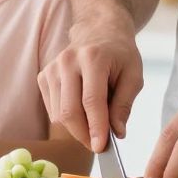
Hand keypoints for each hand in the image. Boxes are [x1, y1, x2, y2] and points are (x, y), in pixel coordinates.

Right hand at [39, 13, 142, 150]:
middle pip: (69, 110)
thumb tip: (117, 133)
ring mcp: (52, 68)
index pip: (91, 100)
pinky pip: (52, 109)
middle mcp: (68, 61)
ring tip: (94, 125)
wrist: (99, 30)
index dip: (96, 127)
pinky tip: (81, 111)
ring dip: (76, 129)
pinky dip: (66, 119)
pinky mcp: (44, 76)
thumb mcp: (133, 75)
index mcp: (93, 58)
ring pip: (58, 114)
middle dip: (83, 134)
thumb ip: (124, 104)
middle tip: (98, 145)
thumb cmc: (120, 54)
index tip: (101, 147)